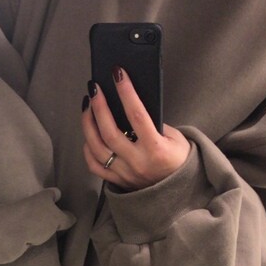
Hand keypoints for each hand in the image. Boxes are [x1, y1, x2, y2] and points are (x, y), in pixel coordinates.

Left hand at [81, 67, 189, 190]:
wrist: (178, 192)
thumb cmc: (177, 159)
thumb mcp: (174, 137)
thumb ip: (154, 123)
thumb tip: (130, 106)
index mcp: (155, 148)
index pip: (137, 115)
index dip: (126, 92)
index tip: (118, 74)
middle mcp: (137, 162)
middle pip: (109, 132)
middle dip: (99, 107)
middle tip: (94, 89)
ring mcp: (124, 173)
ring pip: (96, 148)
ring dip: (88, 125)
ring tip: (87, 106)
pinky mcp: (117, 181)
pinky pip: (94, 165)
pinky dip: (88, 148)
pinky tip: (89, 134)